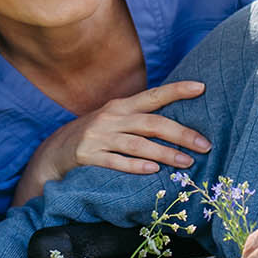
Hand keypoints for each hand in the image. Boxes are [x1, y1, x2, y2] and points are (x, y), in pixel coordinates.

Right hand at [13, 82, 210, 205]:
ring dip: (164, 153)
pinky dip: (135, 166)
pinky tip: (153, 171)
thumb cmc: (93, 137)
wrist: (52, 154)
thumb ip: (140, 119)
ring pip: (137, 144)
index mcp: (120, 107)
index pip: (153, 96)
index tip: (201, 87)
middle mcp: (110, 118)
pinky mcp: (87, 157)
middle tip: (205, 145)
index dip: (176, 90)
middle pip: (151, 123)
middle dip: (180, 133)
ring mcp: (98, 137)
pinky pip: (115, 162)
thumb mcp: (114, 121)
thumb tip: (179, 124)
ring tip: (187, 162)